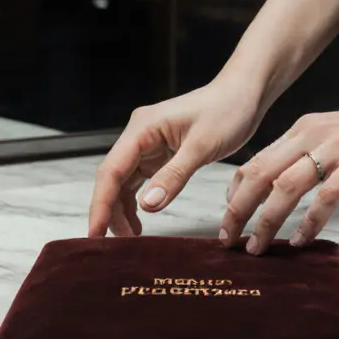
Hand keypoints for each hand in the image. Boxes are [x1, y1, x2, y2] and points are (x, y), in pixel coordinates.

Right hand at [89, 77, 266, 237]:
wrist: (244, 93)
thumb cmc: (227, 110)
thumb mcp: (202, 146)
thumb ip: (173, 176)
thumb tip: (147, 206)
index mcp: (142, 128)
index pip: (111, 171)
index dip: (101, 204)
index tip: (95, 233)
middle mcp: (139, 135)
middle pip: (112, 178)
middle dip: (109, 211)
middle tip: (115, 244)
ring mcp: (148, 145)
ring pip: (124, 182)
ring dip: (122, 209)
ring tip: (130, 238)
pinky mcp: (160, 153)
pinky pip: (141, 181)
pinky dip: (139, 202)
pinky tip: (141, 220)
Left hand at [223, 84, 338, 254]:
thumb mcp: (338, 136)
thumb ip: (313, 154)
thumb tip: (287, 186)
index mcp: (303, 128)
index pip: (256, 161)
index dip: (235, 193)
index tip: (228, 219)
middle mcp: (313, 134)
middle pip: (260, 174)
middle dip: (238, 210)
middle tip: (228, 240)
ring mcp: (337, 148)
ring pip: (285, 187)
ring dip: (266, 221)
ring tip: (257, 247)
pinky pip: (325, 197)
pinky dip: (308, 222)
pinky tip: (300, 240)